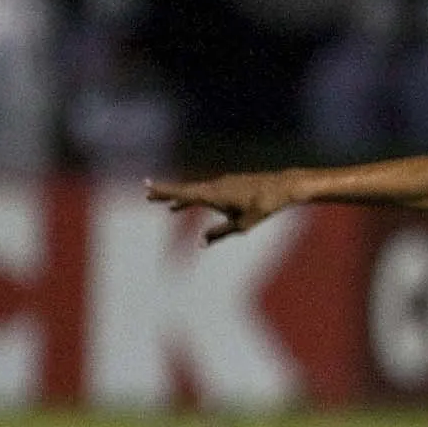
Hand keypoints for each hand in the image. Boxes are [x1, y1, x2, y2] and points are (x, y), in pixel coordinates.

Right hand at [146, 171, 298, 243]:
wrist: (282, 187)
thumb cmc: (262, 207)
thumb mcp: (241, 225)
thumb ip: (219, 233)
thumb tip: (201, 243)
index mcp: (213, 193)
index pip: (183, 192)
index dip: (164, 190)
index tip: (145, 185)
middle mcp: (214, 185)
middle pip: (186, 191)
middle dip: (167, 195)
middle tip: (147, 196)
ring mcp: (222, 183)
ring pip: (197, 192)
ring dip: (183, 199)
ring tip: (169, 208)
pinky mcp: (231, 184)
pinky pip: (208, 191)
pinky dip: (197, 197)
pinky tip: (194, 204)